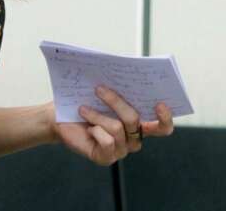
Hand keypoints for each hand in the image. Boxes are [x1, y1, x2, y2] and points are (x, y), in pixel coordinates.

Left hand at [51, 86, 174, 166]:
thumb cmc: (84, 102)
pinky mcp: (106, 157)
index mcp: (139, 123)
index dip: (165, 118)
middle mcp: (133, 138)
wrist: (60, 119)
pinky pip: (107, 142)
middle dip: (116, 102)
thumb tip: (125, 67)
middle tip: (99, 89)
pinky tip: (87, 128)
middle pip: (134, 120)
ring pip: (117, 128)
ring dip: (97, 115)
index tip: (160, 103)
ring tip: (83, 109)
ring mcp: (121, 150)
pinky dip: (94, 130)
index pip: (162, 127)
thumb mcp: (103, 90)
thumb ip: (119, 83)